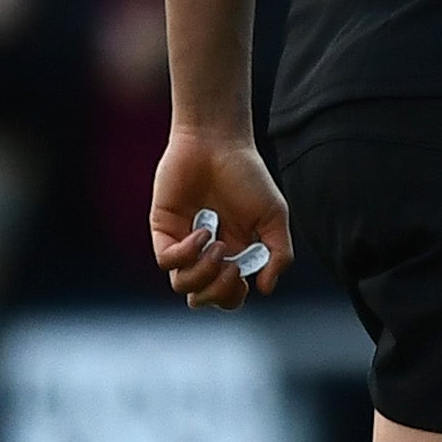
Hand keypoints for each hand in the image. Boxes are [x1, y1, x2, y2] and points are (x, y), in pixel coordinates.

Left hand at [150, 131, 289, 309]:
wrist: (217, 144)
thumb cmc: (248, 176)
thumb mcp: (274, 216)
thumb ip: (278, 254)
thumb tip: (265, 288)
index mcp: (234, 254)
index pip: (227, 295)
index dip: (233, 296)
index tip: (244, 276)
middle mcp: (206, 253)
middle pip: (203, 297)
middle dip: (218, 292)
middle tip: (231, 267)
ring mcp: (183, 243)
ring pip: (183, 284)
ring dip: (204, 273)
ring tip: (218, 246)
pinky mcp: (163, 231)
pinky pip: (167, 261)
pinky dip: (187, 253)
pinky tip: (203, 231)